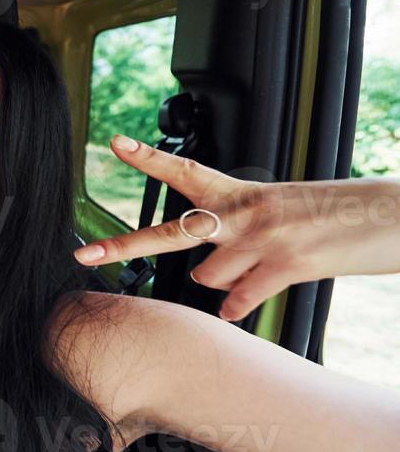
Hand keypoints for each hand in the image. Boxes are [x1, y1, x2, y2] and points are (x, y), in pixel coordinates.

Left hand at [75, 135, 399, 320]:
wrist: (398, 215)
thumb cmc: (341, 215)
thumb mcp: (284, 210)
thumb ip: (242, 232)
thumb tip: (213, 278)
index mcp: (244, 192)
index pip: (186, 170)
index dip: (148, 158)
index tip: (114, 143)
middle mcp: (246, 211)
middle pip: (170, 231)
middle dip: (123, 245)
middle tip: (83, 255)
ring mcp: (263, 238)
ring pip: (207, 277)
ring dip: (226, 283)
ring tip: (266, 268)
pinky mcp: (287, 265)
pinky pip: (239, 300)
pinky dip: (238, 309)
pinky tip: (244, 308)